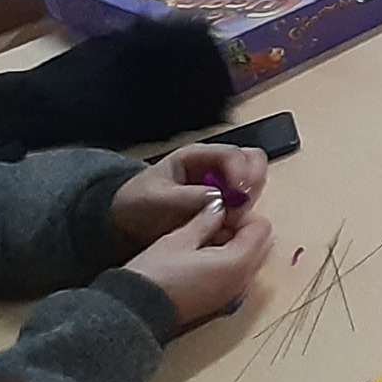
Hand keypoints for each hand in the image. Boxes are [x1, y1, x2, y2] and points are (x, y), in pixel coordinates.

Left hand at [113, 144, 267, 249]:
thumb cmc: (137, 204)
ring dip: (250, 200)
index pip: (233, 154)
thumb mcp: (155, 200)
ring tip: (232, 220)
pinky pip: (246, 202)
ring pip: (254, 182)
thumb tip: (219, 197)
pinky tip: (229, 226)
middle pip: (253, 162)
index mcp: (197, 156)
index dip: (241, 172)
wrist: (127, 221)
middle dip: (253, 184)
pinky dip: (245, 213)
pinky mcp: (225, 201)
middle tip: (241, 208)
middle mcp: (215, 165)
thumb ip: (185, 197)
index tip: (239, 196)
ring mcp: (223, 182)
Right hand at [124, 199, 273, 327]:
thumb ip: (206, 220)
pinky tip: (203, 257)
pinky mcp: (222, 303)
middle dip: (244, 229)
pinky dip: (231, 262)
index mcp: (237, 263)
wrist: (134, 313)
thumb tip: (220, 205)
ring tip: (205, 238)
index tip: (220, 211)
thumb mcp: (179, 239)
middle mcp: (243, 282)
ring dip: (238, 246)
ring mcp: (234, 295)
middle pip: (261, 245)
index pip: (261, 228)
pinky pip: (239, 276)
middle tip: (214, 222)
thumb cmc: (155, 273)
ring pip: (252, 261)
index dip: (243, 215)